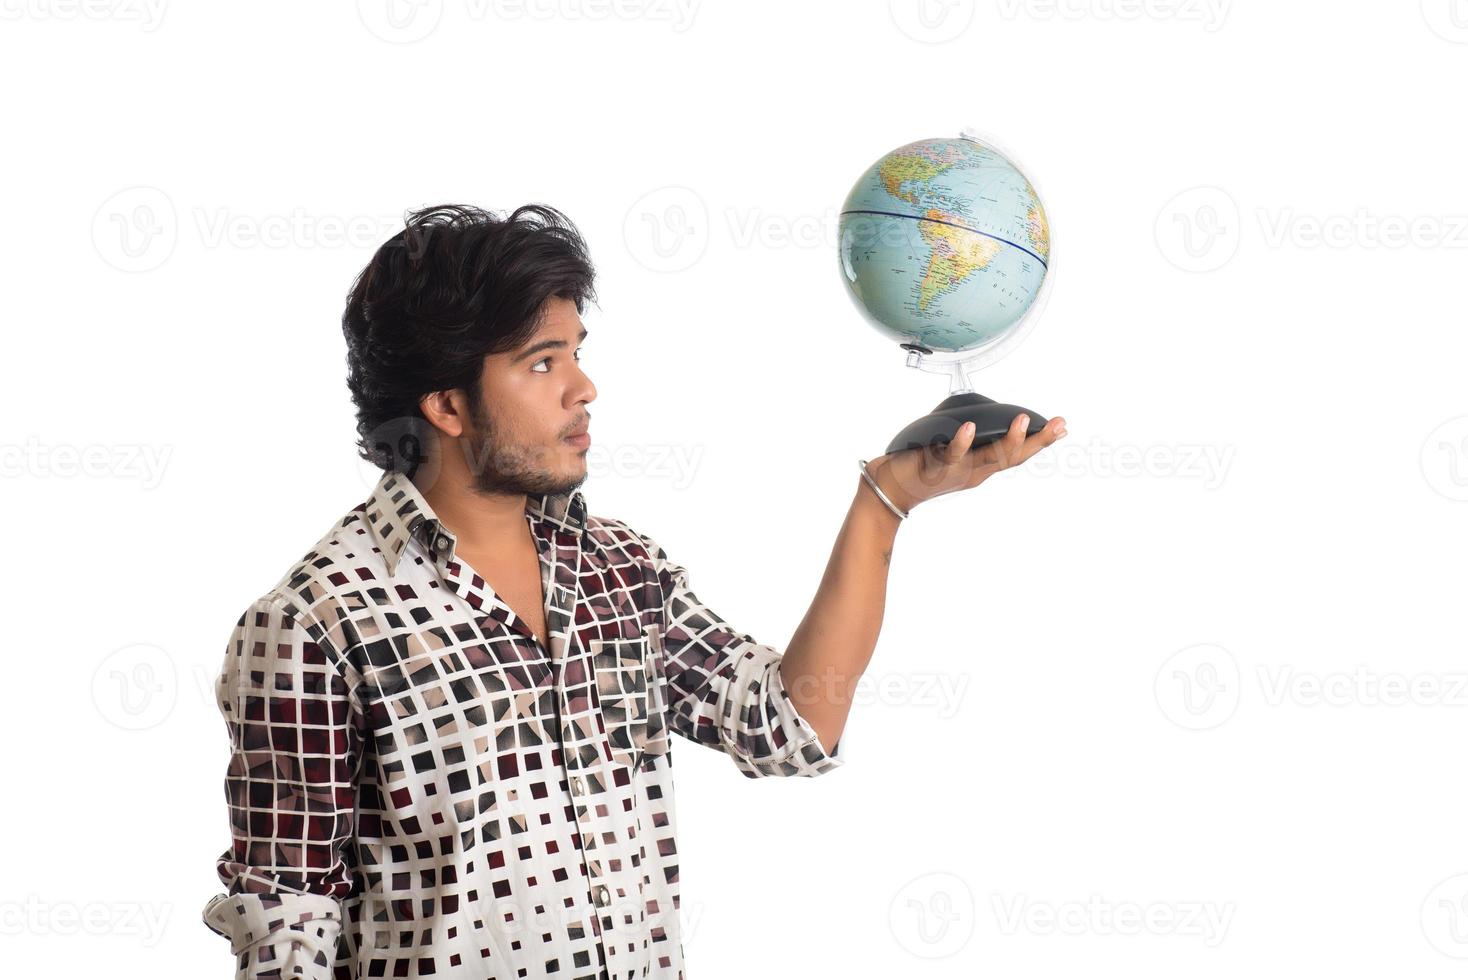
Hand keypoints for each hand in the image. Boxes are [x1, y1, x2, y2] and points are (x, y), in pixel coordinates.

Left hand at [864, 412, 1066, 513]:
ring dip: (1008, 441)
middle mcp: (974, 472)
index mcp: (980, 467)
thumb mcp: (950, 448)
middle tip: (1060, 425)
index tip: (1061, 426)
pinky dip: (962, 442)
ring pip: (989, 459)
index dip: (1039, 442)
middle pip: (1012, 458)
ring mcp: (956, 472)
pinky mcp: (933, 468)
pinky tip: (970, 428)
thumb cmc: (918, 463)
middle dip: (1038, 442)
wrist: (888, 489)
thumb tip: (977, 411)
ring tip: (1022, 420)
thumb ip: (967, 433)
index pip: (1015, 454)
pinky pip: (950, 455)